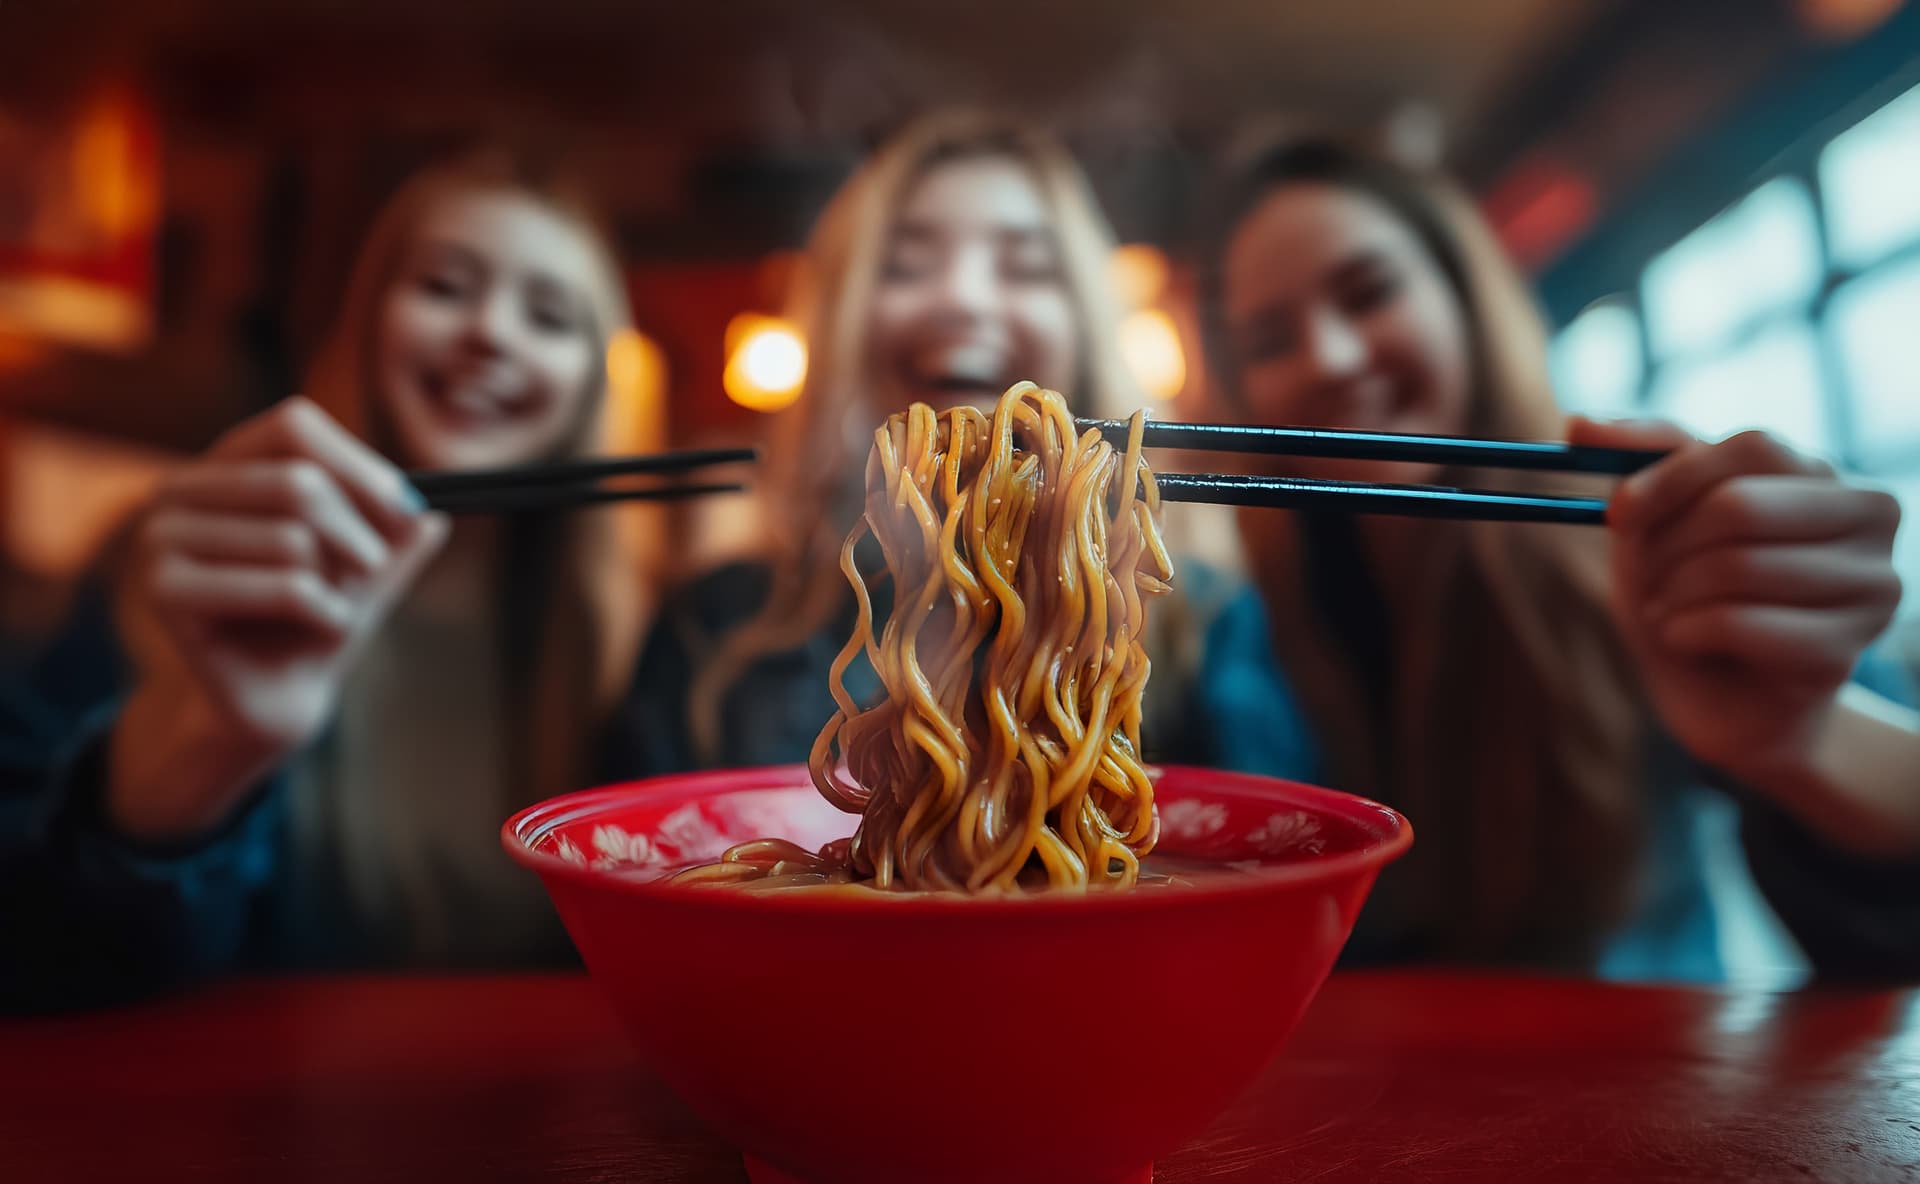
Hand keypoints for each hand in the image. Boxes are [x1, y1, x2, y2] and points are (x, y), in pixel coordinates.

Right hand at [109, 397, 447, 839]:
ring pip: (294, 540)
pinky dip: (327, 613)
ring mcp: (161, 538)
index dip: (359, 466)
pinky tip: (321, 629)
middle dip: (359, 535)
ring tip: (331, 607)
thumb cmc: (318, 616)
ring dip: (340, 584)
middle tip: (373, 570)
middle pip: (299, 482)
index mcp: (225, 464)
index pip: (293, 425)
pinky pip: (285, 588)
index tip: (409, 509)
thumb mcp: (372, 563)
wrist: (279, 694)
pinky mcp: (165, 591)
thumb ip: (401, 530)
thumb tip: (436, 513)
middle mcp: (181, 490)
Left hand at [1571, 418, 1902, 785]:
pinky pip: (1740, 624)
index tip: (1617, 514)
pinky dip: (1688, 634)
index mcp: (1822, 475)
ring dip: (1673, 596)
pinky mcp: (1846, 650)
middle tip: (1649, 580)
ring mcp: (1871, 585)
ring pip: (1738, 567)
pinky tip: (1688, 644)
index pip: (1754, 447)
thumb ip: (1633, 462)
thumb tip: (1577, 420)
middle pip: (1743, 506)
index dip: (1672, 478)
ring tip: (1669, 614)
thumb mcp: (1655, 524)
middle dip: (1669, 548)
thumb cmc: (1691, 599)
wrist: (1720, 702)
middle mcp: (1868, 519)